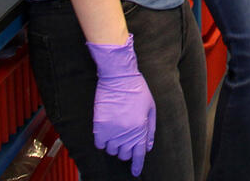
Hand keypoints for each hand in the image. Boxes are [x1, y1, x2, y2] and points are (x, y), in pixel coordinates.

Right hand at [87, 35, 155, 175]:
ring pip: (111, 150)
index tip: (136, 172)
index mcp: (140, 129)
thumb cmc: (138, 90)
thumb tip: (148, 146)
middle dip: (126, 151)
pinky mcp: (99, 126)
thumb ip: (151, 129)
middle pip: (124, 154)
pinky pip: (99, 144)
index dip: (137, 165)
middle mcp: (126, 133)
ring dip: (115, 145)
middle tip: (126, 141)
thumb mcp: (151, 108)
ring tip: (117, 133)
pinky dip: (103, 142)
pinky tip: (107, 133)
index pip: (139, 154)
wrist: (119, 77)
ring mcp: (111, 130)